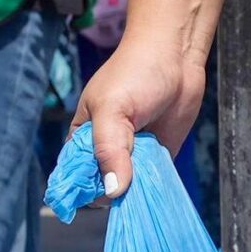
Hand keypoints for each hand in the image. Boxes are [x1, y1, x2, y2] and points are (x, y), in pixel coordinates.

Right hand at [73, 32, 203, 198]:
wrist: (175, 55)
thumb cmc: (135, 72)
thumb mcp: (112, 109)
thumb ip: (108, 150)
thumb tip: (113, 191)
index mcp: (83, 139)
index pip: (75, 177)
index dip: (83, 190)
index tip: (99, 196)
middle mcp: (105, 151)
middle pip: (103, 188)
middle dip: (113, 194)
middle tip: (127, 188)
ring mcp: (133, 156)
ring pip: (129, 189)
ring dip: (136, 193)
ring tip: (143, 185)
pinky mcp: (157, 157)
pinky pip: (152, 183)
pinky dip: (154, 188)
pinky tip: (158, 186)